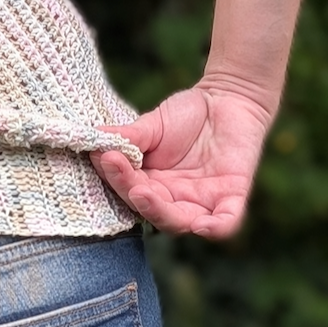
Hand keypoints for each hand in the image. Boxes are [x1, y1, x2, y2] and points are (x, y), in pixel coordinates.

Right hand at [90, 83, 274, 238]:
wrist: (227, 98)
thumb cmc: (186, 113)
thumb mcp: (152, 125)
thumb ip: (128, 138)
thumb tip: (95, 142)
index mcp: (150, 183)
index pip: (129, 190)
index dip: (117, 178)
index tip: (106, 157)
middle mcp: (174, 198)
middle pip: (151, 212)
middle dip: (136, 198)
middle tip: (127, 180)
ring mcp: (203, 200)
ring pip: (180, 223)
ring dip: (161, 214)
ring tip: (142, 193)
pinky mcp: (232, 196)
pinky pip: (226, 223)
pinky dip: (215, 228)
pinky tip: (202, 225)